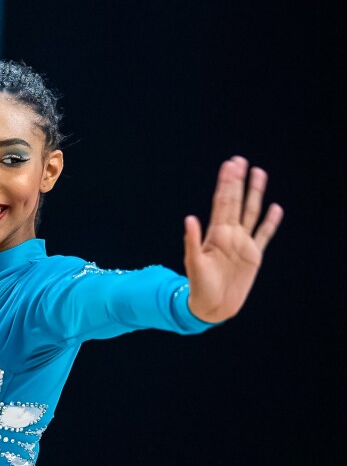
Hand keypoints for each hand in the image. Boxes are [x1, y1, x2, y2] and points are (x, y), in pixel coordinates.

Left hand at [184, 155, 283, 322]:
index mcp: (215, 233)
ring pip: (251, 213)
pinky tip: (275, 207)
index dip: (226, 183)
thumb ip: (192, 240)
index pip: (222, 202)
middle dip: (237, 181)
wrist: (212, 306)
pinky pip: (264, 235)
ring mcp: (242, 243)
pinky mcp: (253, 255)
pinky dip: (270, 222)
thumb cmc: (199, 285)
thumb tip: (189, 218)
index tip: (229, 165)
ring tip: (259, 173)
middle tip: (240, 160)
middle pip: (236, 202)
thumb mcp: (193, 262)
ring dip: (255, 194)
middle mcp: (229, 234)